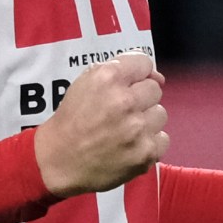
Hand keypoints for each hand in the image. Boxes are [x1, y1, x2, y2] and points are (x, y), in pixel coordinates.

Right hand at [33, 52, 166, 195]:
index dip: (136, 74)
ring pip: (160, 114)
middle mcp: (125, 100)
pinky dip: (148, 143)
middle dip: (140, 98)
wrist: (59, 159)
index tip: (128, 85)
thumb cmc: (72, 119)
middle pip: (155, 89)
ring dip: (146, 121)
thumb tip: (157, 77)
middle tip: (121, 111)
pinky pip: (162, 139)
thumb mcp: (84, 83)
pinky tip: (130, 145)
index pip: (144, 63)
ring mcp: (138, 128)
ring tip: (124, 130)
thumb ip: (118, 71)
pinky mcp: (146, 152)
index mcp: (107, 78)